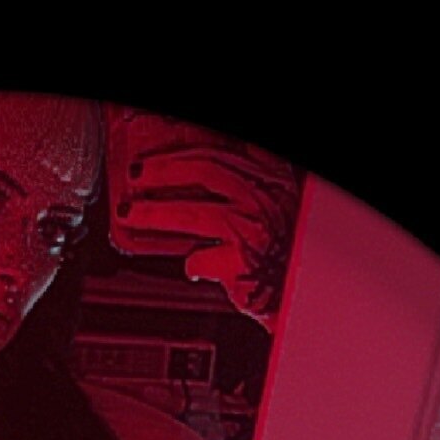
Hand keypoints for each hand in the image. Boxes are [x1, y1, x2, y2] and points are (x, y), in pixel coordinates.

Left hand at [118, 137, 297, 330]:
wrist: (306, 292)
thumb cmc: (288, 253)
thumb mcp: (276, 202)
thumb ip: (250, 179)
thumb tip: (208, 164)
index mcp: (272, 177)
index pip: (222, 150)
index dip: (186, 147)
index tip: (159, 148)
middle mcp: (265, 197)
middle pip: (204, 170)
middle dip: (164, 170)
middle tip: (137, 175)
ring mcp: (254, 227)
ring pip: (194, 211)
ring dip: (156, 211)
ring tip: (133, 214)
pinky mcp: (243, 262)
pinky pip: (202, 258)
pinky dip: (191, 262)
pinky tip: (190, 266)